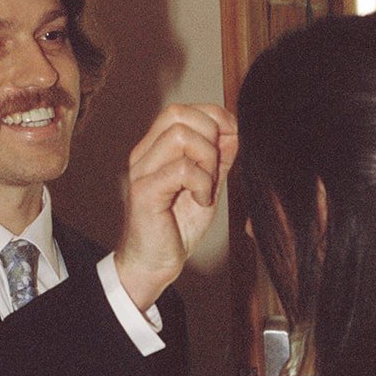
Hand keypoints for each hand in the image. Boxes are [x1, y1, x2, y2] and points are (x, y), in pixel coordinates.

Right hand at [113, 103, 237, 310]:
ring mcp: (141, 171)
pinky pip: (181, 169)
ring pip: (180, 136)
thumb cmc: (176, 227)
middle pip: (178, 114)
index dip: (212, 116)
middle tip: (214, 168)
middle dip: (210, 135)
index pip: (181, 111)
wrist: (153, 264)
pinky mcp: (144, 192)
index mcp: (155, 149)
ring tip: (206, 186)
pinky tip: (200, 201)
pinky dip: (200, 183)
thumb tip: (234, 131)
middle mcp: (144, 154)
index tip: (230, 139)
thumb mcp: (206, 186)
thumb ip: (217, 159)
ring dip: (206, 160)